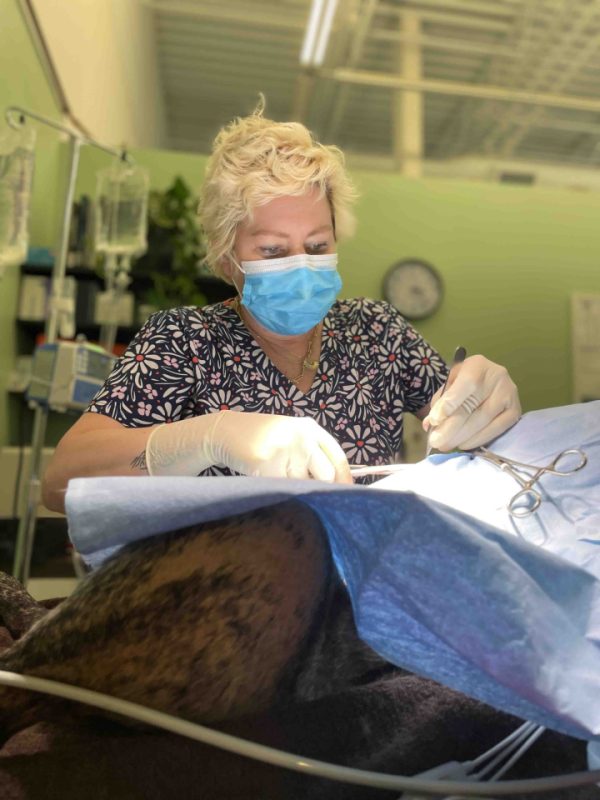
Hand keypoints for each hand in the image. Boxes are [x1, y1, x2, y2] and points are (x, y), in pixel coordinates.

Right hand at [146, 411, 351, 482]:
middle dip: (316, 488)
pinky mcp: (266, 462)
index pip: (338, 459)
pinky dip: (273, 489)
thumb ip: (314, 456)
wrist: (225, 432)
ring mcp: (284, 448)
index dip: (345, 481)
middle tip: (302, 490)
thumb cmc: (264, 440)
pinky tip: (262, 477)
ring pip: (300, 485)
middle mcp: (301, 436)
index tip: (348, 498)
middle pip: (324, 476)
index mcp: (311, 429)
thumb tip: (338, 490)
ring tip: (273, 473)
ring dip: (289, 488)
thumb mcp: (293, 438)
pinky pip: (279, 488)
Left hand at [423, 355, 520, 450]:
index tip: (434, 420)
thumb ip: (440, 401)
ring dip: (462, 436)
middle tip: (436, 442)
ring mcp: (509, 394)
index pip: (466, 384)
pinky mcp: (515, 411)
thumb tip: (430, 424)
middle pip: (473, 406)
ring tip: (446, 446)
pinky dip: (478, 439)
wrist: (489, 382)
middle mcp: (497, 377)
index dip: (450, 403)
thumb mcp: (450, 385)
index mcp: (478, 365)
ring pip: (484, 420)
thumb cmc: (465, 384)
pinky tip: (464, 444)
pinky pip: (496, 429)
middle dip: (451, 427)